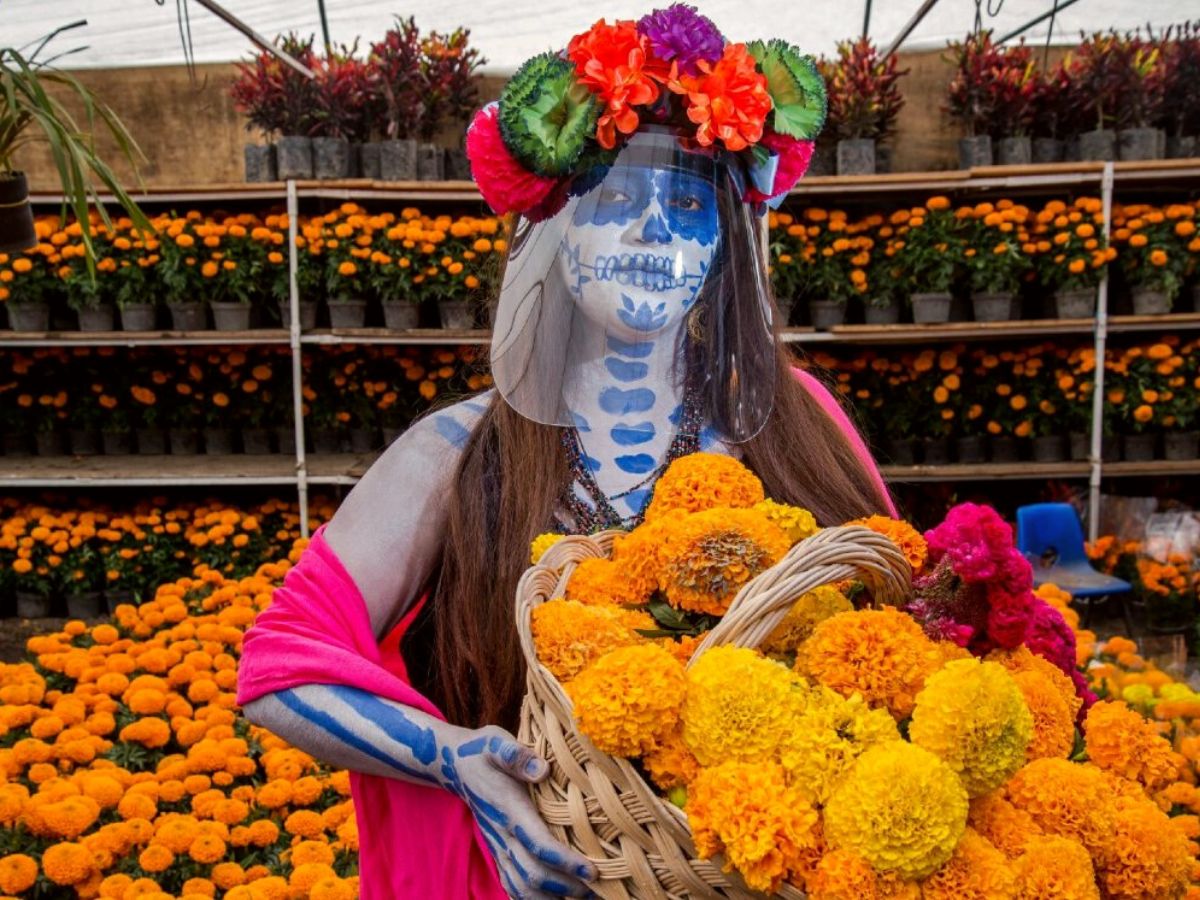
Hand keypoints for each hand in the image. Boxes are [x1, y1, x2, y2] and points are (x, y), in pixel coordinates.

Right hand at [438, 724, 597, 897]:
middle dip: (567, 886)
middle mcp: (503, 835)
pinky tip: (558, 898)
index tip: (593, 870)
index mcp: (510, 809)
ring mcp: (499, 847)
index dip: (566, 862)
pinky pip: (513, 886)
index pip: (539, 844)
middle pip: (534, 875)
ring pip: (522, 888)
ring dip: (552, 898)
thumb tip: (542, 769)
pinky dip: (533, 899)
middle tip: (600, 889)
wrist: (456, 766)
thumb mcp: (495, 743)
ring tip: (586, 898)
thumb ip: (515, 755)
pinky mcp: (499, 852)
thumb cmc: (483, 752)